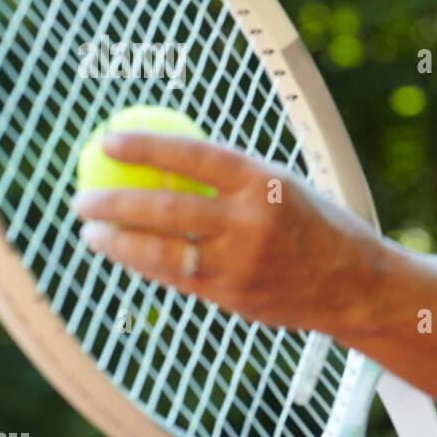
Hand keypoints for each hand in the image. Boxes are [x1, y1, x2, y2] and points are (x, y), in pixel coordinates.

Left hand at [71, 132, 381, 335]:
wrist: (354, 283)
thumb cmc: (313, 224)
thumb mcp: (283, 186)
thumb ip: (233, 176)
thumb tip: (169, 154)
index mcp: (265, 183)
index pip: (193, 156)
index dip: (146, 146)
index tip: (109, 139)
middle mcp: (251, 223)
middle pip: (165, 208)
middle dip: (113, 202)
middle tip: (82, 197)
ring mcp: (241, 263)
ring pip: (161, 252)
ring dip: (116, 242)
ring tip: (91, 232)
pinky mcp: (233, 296)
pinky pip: (176, 278)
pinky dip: (145, 266)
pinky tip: (126, 255)